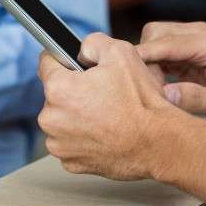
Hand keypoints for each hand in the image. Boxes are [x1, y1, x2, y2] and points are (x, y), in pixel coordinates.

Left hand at [37, 33, 182, 181]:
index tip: (73, 65)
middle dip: (74, 91)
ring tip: (106, 115)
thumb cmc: (142, 103)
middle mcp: (51, 118)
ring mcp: (59, 144)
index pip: (46, 63)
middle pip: (55, 94)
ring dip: (77, 116)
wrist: (159, 144)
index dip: (63, 60)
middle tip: (102, 94)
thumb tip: (82, 50)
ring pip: (62, 120)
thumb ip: (92, 42)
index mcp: (58, 88)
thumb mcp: (121, 52)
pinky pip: (71, 142)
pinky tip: (105, 133)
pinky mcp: (70, 163)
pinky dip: (84, 138)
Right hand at [135, 22, 205, 128]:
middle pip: (153, 34)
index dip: (144, 59)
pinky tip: (161, 87)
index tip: (132, 81)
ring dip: (148, 64)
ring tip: (159, 91)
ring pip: (152, 40)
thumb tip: (166, 92)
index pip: (165, 42)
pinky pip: (157, 50)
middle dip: (145, 60)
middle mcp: (199, 33)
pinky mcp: (185, 48)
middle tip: (152, 90)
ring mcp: (191, 38)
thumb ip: (197, 99)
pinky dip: (153, 66)